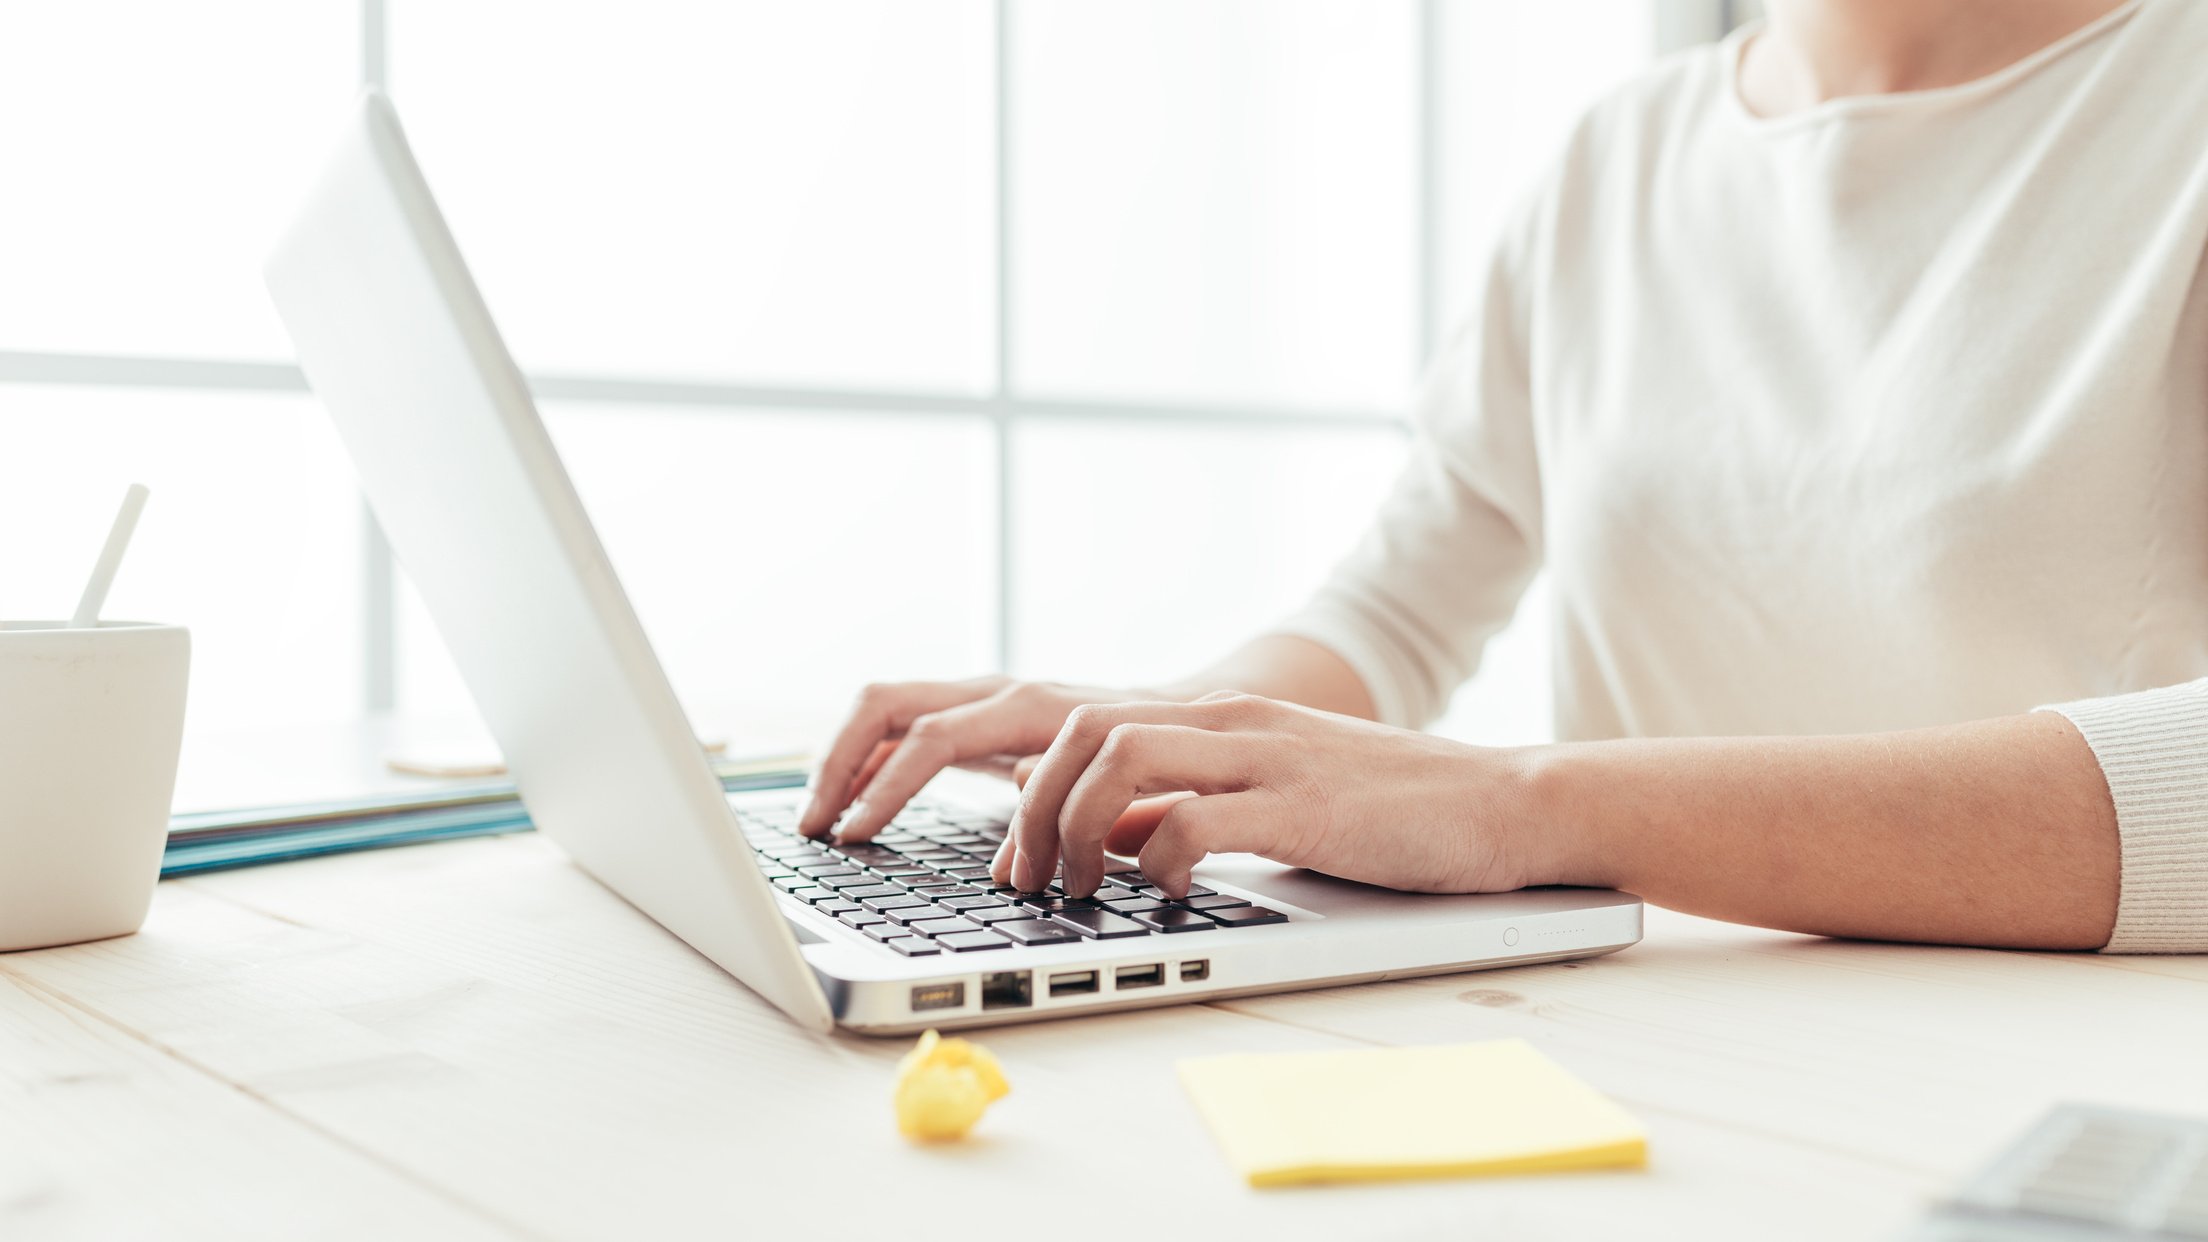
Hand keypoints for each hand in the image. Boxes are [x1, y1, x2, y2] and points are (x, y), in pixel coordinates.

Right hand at [798, 676, 1156, 840]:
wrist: (1171, 713)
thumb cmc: (1145, 754)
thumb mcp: (1112, 786)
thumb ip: (1059, 815)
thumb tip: (1009, 869)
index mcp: (1026, 707)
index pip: (932, 737)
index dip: (887, 787)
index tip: (854, 835)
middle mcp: (991, 692)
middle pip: (885, 704)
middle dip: (838, 762)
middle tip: (813, 824)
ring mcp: (976, 699)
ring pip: (883, 709)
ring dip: (841, 759)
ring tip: (816, 817)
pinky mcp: (970, 715)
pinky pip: (901, 727)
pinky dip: (869, 761)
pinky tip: (852, 804)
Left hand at [992, 692, 1543, 898]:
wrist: (1507, 802)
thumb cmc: (1392, 811)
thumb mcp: (1269, 796)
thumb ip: (1184, 805)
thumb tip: (1101, 831)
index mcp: (1220, 717)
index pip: (1085, 725)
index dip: (1029, 791)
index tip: (1015, 859)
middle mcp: (1233, 722)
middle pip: (1083, 733)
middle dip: (1033, 809)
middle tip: (1028, 882)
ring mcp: (1268, 758)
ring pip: (1121, 758)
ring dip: (1078, 827)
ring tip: (1081, 888)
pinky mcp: (1305, 808)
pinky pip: (1197, 820)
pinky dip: (1161, 860)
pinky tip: (1172, 894)